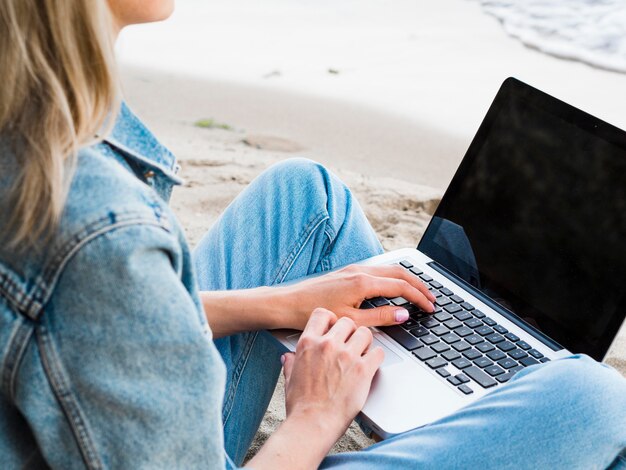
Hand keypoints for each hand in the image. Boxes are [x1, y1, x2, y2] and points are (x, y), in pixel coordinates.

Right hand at [282, 308, 383, 443]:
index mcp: (308, 343)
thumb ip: (291, 363)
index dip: (331, 319)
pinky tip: (371, 365)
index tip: (335, 327)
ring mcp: (346, 355)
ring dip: (365, 342)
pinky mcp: (362, 369)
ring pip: (365, 333)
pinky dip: (376, 357)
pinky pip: (378, 352)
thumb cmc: (301, 405)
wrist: (313, 424)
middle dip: (350, 331)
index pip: (322, 314)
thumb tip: (288, 357)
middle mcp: (327, 345)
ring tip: (363, 353)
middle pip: (347, 321)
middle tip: (351, 343)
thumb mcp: (289, 379)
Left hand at [284, 264, 435, 328]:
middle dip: (419, 285)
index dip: (419, 297)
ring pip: (389, 270)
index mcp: (363, 282)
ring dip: (406, 280)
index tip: (430, 307)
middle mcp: (360, 271)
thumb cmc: (313, 313)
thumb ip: (380, 318)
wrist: (287, 303)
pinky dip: (393, 278)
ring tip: (418, 293)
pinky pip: (378, 271)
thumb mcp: (351, 321)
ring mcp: (353, 270)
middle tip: (431, 299)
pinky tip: (394, 288)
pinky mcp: (347, 272)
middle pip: (399, 273)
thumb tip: (403, 314)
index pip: (401, 287)